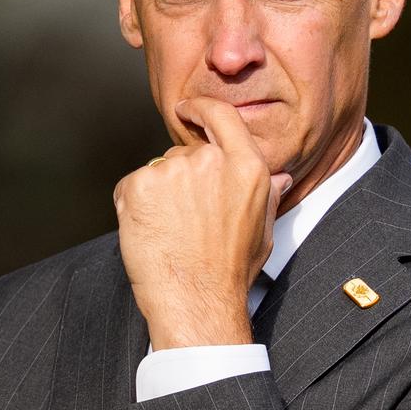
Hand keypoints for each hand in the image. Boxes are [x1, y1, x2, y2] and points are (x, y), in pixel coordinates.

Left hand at [113, 97, 292, 349]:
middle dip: (181, 178)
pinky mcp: (139, 184)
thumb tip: (279, 176)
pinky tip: (150, 233)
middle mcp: (210, 160)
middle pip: (185, 152)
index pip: (221, 116)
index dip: (200, 109)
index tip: (186, 109)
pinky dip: (134, 206)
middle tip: (184, 220)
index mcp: (246, 166)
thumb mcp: (263, 230)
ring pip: (158, 171)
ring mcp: (172, 170)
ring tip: (171, 232)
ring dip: (159, 194)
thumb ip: (267, 194)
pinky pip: (131, 186)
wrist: (196, 300)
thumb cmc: (230, 272)